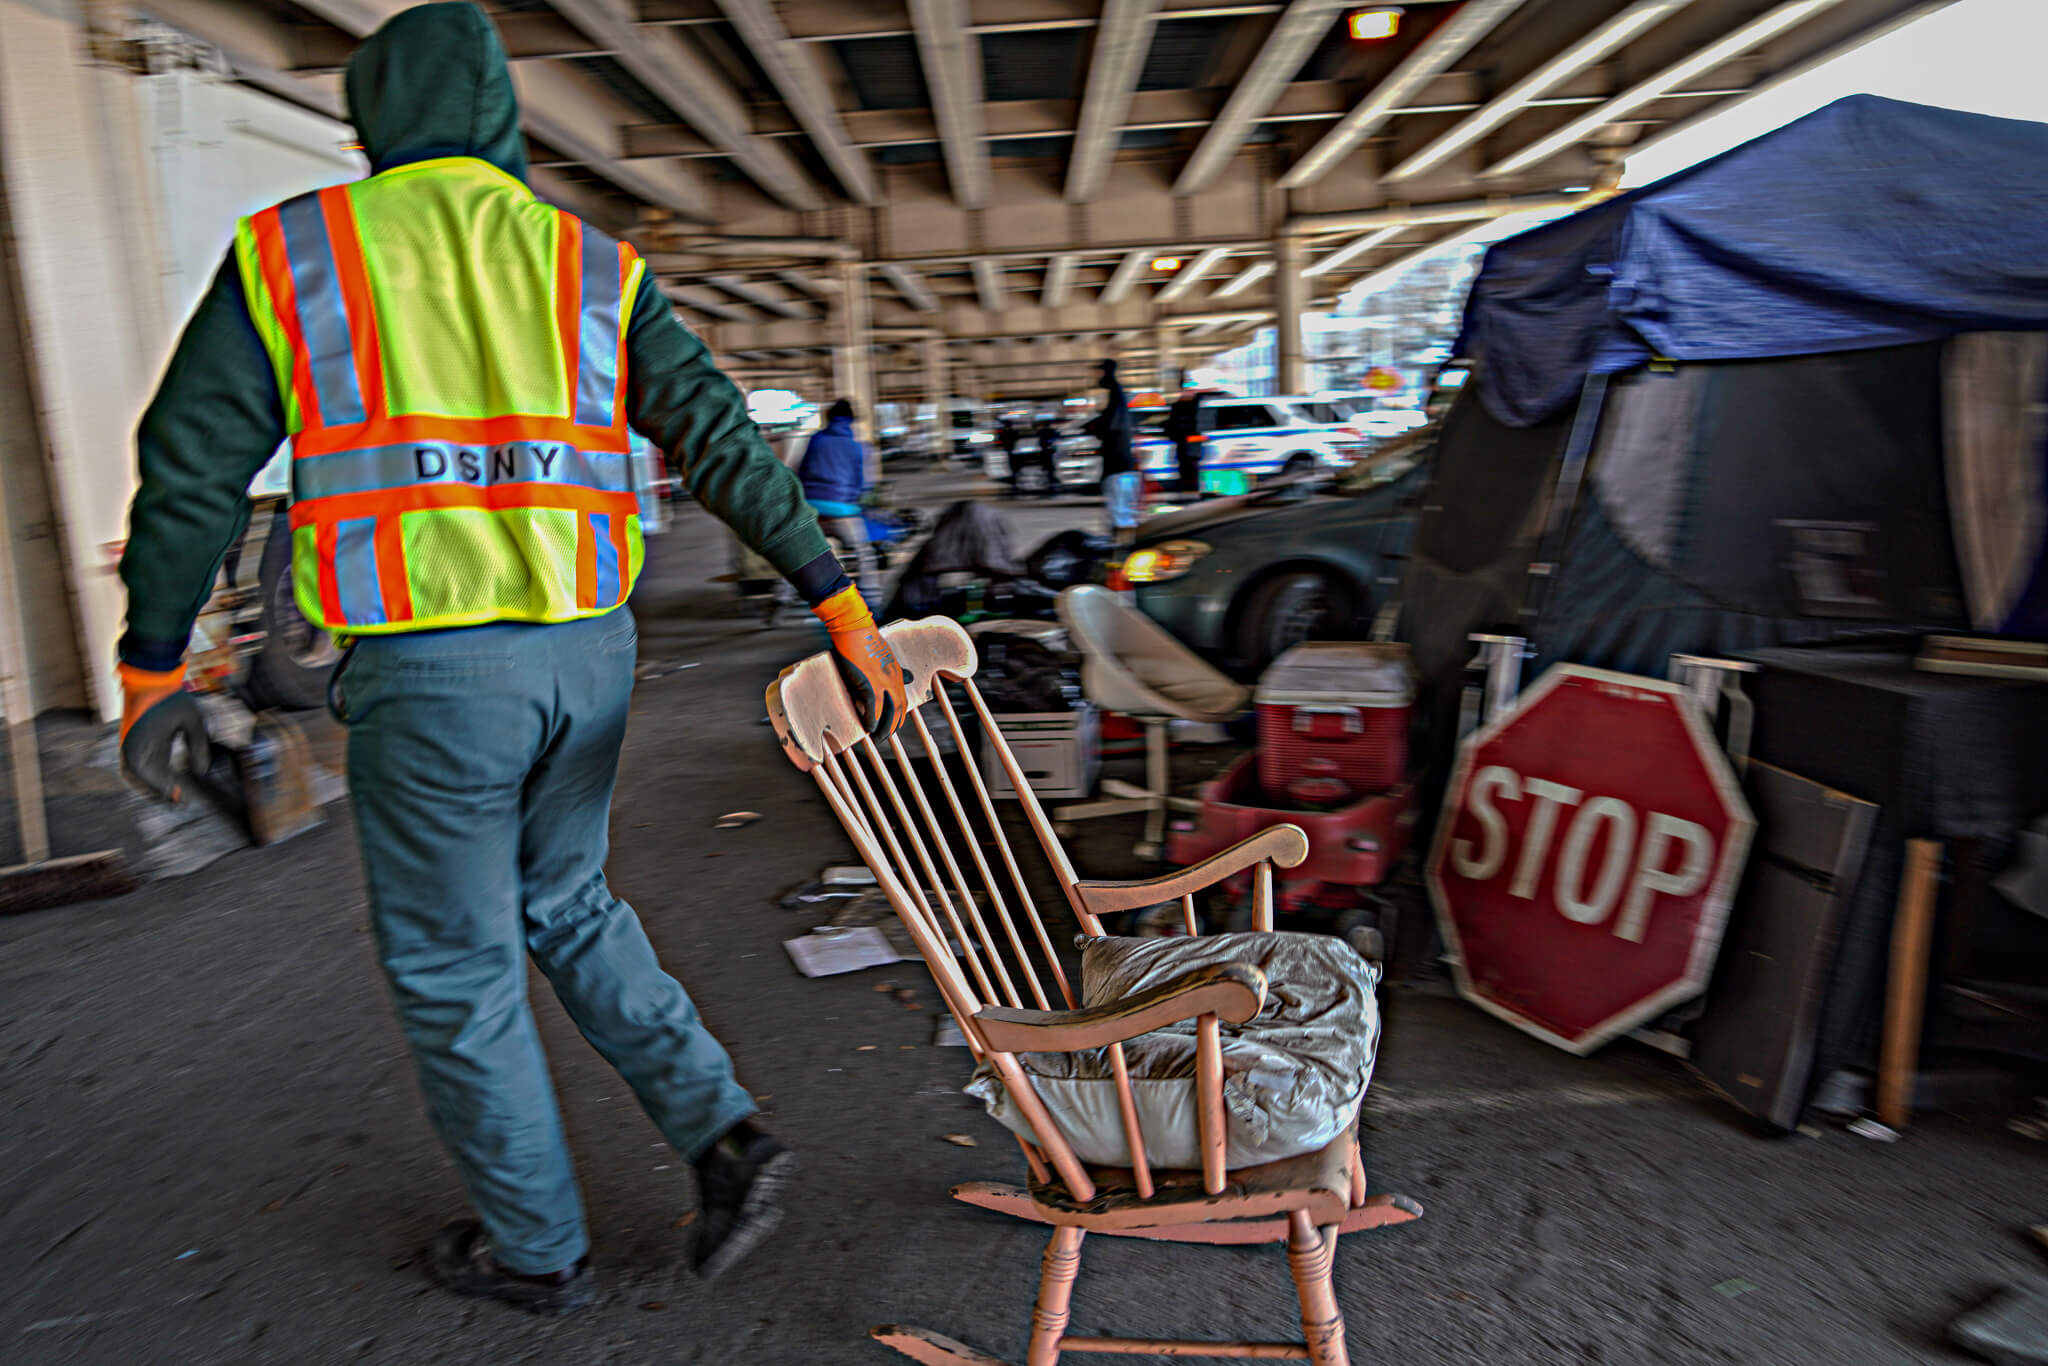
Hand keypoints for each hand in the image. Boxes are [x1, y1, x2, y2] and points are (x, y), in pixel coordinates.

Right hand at [119, 662, 210, 801]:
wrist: (148, 677)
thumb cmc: (172, 698)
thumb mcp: (193, 722)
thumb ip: (199, 747)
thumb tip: (202, 771)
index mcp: (145, 748)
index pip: (157, 781)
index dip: (170, 793)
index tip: (184, 801)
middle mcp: (131, 751)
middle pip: (142, 784)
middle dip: (158, 795)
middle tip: (178, 803)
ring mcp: (126, 746)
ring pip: (134, 777)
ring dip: (148, 788)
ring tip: (168, 795)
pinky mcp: (127, 741)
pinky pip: (132, 767)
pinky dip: (143, 777)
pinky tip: (158, 780)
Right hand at [811, 586, 906, 737]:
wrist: (853, 626)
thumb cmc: (862, 637)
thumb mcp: (883, 653)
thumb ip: (892, 668)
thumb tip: (908, 677)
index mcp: (896, 671)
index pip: (902, 699)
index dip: (898, 715)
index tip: (892, 725)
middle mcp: (894, 678)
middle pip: (899, 709)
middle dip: (893, 726)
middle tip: (886, 737)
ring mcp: (883, 682)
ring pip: (888, 712)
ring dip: (883, 728)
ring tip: (877, 738)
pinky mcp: (869, 683)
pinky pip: (873, 708)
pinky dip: (871, 720)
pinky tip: (868, 728)